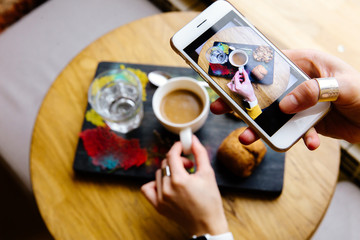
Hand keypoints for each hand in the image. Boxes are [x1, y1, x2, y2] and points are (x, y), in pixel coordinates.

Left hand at [141, 136, 228, 235]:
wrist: (206, 224)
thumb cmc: (210, 200)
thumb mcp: (208, 173)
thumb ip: (199, 153)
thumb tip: (192, 139)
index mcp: (179, 180)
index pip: (171, 155)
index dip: (177, 147)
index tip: (183, 146)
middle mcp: (167, 188)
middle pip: (165, 163)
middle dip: (177, 160)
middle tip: (189, 166)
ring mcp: (160, 198)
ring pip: (158, 174)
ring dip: (169, 171)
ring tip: (181, 178)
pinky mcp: (158, 206)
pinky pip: (147, 188)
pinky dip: (155, 183)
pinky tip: (166, 185)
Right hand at [210, 49, 359, 149]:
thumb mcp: (344, 86)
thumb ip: (313, 90)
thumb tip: (285, 105)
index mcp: (306, 64)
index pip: (271, 64)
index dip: (249, 71)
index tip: (230, 81)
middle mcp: (299, 83)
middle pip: (264, 91)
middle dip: (243, 102)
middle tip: (221, 108)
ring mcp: (300, 103)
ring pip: (273, 114)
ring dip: (260, 127)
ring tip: (247, 138)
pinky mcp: (304, 121)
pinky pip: (292, 130)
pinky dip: (294, 139)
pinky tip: (309, 143)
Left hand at [227, 69, 256, 101]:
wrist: (249, 96)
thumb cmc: (249, 90)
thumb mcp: (248, 81)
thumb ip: (245, 75)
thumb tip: (243, 70)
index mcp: (237, 86)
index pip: (235, 77)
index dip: (237, 73)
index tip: (240, 71)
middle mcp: (234, 88)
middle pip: (233, 79)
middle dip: (237, 76)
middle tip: (241, 75)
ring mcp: (232, 89)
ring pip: (232, 81)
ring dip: (236, 78)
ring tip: (241, 79)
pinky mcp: (232, 90)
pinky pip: (231, 84)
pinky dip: (234, 81)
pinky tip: (239, 81)